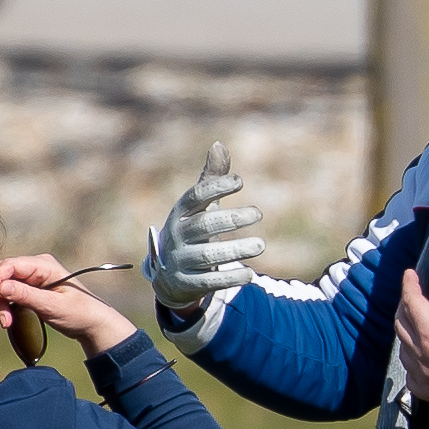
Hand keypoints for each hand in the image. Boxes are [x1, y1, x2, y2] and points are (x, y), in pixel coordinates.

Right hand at [0, 255, 138, 357]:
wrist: (92, 323)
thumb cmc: (79, 313)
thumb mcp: (53, 306)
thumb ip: (27, 295)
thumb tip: (1, 287)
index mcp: (43, 265)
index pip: (10, 265)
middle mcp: (35, 266)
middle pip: (3, 274)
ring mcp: (32, 277)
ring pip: (3, 285)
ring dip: (1, 304)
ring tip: (7, 323)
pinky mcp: (29, 288)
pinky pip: (9, 293)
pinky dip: (6, 306)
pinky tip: (8, 320)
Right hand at [142, 142, 264, 310]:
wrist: (168, 275)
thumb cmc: (191, 231)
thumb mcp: (198, 208)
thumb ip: (210, 180)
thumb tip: (219, 144)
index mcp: (180, 213)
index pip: (195, 197)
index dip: (216, 187)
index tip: (240, 182)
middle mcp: (176, 236)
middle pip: (203, 226)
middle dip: (231, 219)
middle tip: (258, 214)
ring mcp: (180, 261)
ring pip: (208, 256)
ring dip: (235, 250)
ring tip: (261, 244)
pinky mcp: (187, 283)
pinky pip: (209, 281)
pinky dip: (230, 278)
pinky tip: (251, 274)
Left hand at [395, 269, 428, 419]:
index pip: (412, 302)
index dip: (409, 285)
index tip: (409, 275)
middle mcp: (419, 353)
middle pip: (400, 323)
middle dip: (404, 306)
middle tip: (411, 297)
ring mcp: (419, 374)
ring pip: (402, 348)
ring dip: (405, 332)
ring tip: (413, 325)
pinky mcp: (424, 391)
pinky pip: (409, 372)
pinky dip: (410, 359)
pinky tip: (418, 358)